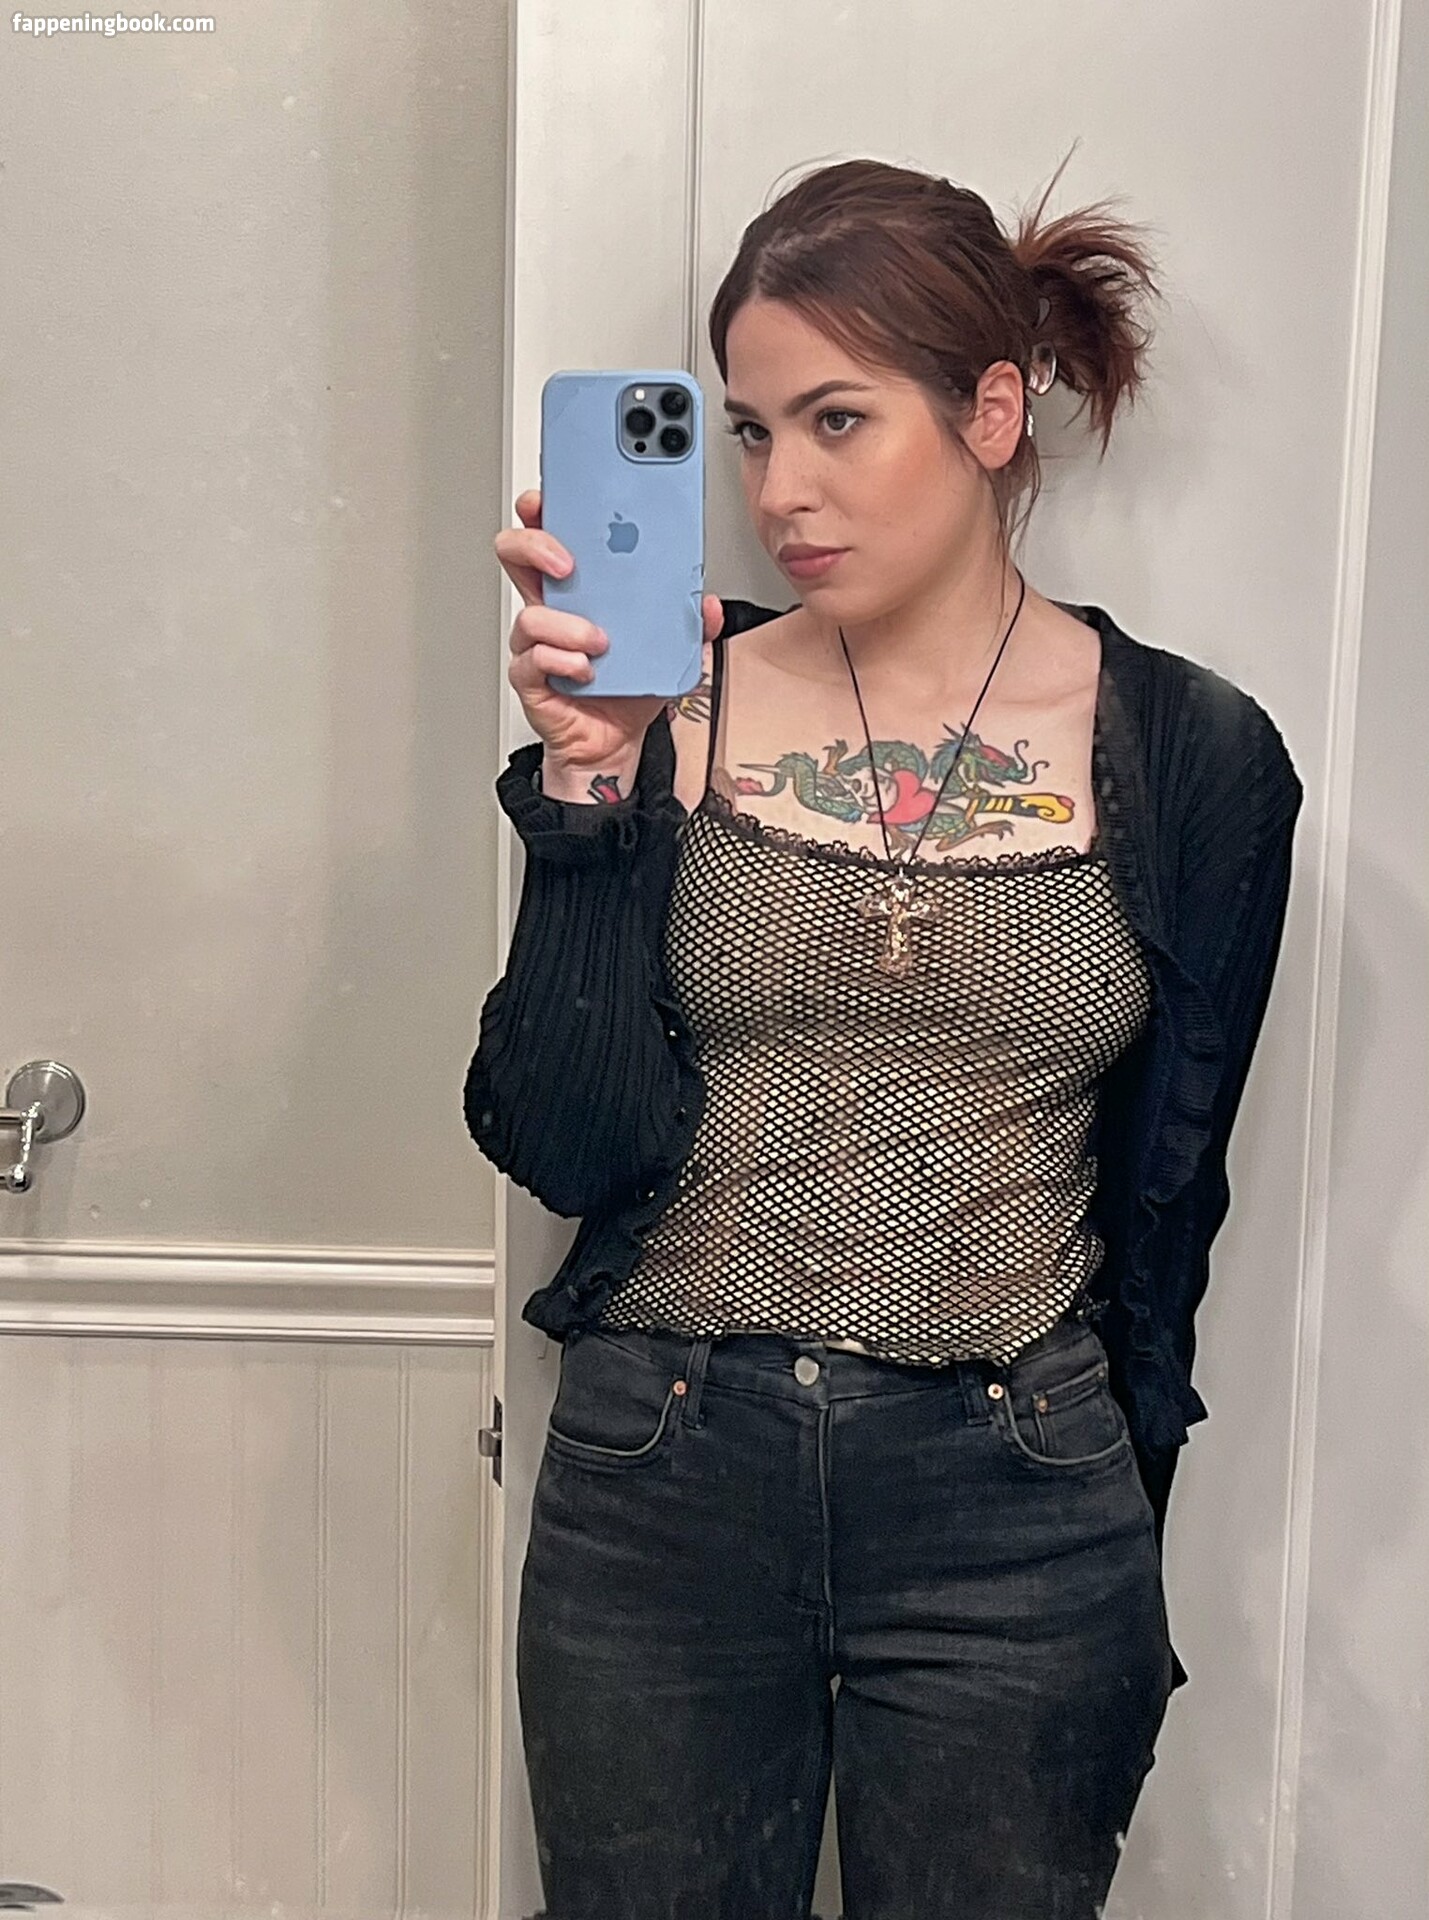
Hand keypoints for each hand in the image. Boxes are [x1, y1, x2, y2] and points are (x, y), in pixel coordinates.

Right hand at [496, 488, 724, 773]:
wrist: (614, 744)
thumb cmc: (627, 691)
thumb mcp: (672, 652)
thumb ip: (691, 624)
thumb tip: (708, 604)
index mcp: (578, 590)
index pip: (548, 533)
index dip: (543, 509)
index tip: (554, 495)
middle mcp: (550, 610)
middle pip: (516, 555)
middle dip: (536, 546)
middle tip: (568, 562)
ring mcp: (536, 644)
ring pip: (530, 614)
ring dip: (567, 624)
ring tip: (600, 642)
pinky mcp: (532, 678)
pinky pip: (534, 659)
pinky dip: (564, 662)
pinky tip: (587, 670)